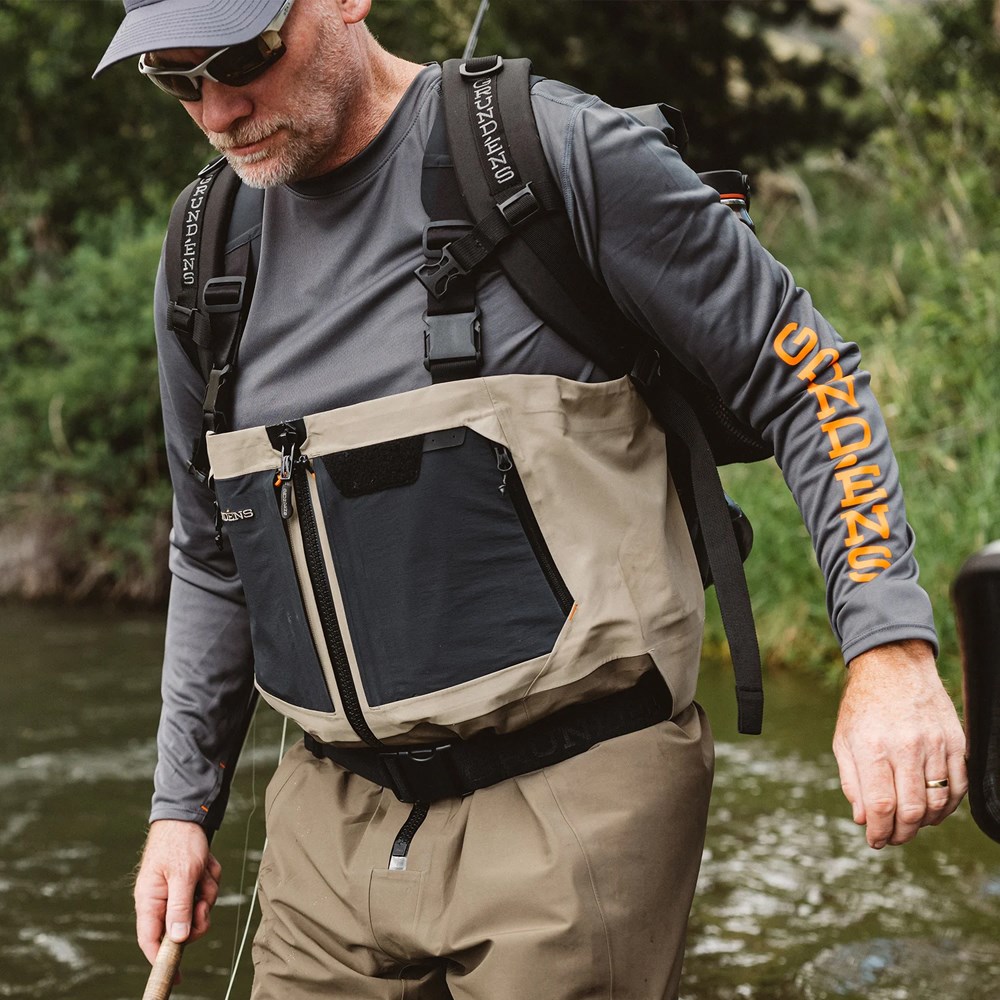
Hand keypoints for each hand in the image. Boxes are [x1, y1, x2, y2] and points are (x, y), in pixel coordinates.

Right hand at [134, 819, 221, 965]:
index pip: (151, 940)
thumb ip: (179, 907)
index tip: (177, 977)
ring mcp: (175, 891)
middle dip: (199, 913)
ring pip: (198, 908)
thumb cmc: (180, 842)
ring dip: (207, 890)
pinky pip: (205, 891)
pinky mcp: (189, 882)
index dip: (162, 960)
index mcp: (149, 900)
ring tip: (204, 869)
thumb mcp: (183, 874)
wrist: (187, 814)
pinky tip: (207, 863)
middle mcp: (160, 899)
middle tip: (204, 898)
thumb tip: (176, 939)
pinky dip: (210, 878)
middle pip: (183, 927)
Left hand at [833, 639, 966, 848]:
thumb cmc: (864, 705)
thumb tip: (862, 819)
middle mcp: (905, 747)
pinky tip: (932, 810)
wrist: (894, 667)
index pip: (880, 806)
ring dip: (923, 824)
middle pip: (911, 810)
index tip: (874, 840)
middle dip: (900, 834)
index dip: (878, 832)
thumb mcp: (844, 739)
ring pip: (937, 803)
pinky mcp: (955, 742)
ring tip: (910, 825)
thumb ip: (851, 781)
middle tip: (892, 838)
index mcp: (872, 747)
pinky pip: (958, 787)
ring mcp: (934, 745)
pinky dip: (947, 807)